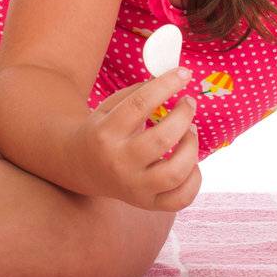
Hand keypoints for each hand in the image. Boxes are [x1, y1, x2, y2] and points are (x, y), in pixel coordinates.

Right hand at [69, 67, 200, 211]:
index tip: (184, 74)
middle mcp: (119, 163)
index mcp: (106, 134)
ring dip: (192, 147)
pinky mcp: (148, 203)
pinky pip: (181, 198)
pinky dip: (195, 178)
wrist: (82, 166)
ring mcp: (134, 187)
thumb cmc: (103, 131)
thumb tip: (174, 80)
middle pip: (161, 140)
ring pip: (175, 172)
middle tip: (188, 103)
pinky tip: (190, 162)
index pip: (140, 105)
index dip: (167, 85)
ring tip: (191, 132)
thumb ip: (138, 93)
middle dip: (183, 116)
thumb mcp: (109, 107)